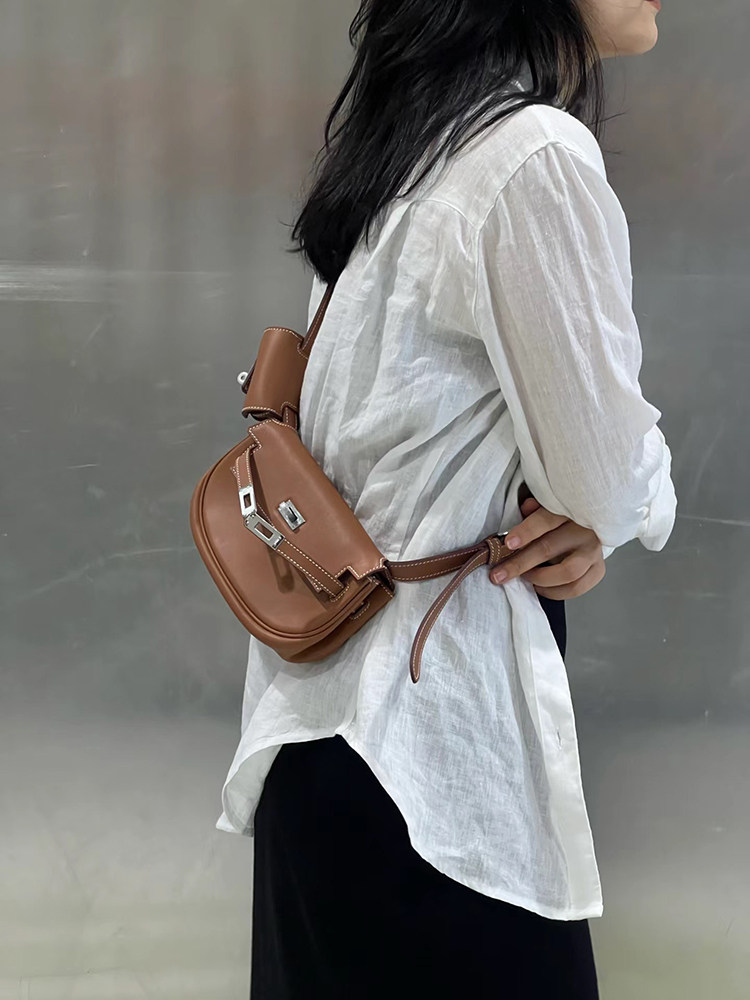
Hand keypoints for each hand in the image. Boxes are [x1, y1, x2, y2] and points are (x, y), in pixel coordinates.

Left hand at [489, 496, 605, 599]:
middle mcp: (584, 531)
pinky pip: (577, 588)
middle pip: (550, 548)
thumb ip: (534, 509)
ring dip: (539, 579)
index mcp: (569, 511)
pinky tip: (540, 587)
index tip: (508, 543)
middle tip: (499, 575)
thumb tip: (525, 508)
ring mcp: (593, 552)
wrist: (589, 528)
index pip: (546, 520)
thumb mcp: (546, 507)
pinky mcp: (598, 569)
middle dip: (520, 564)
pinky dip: (555, 592)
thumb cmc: (560, 519)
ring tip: (524, 578)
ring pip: (568, 573)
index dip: (526, 532)